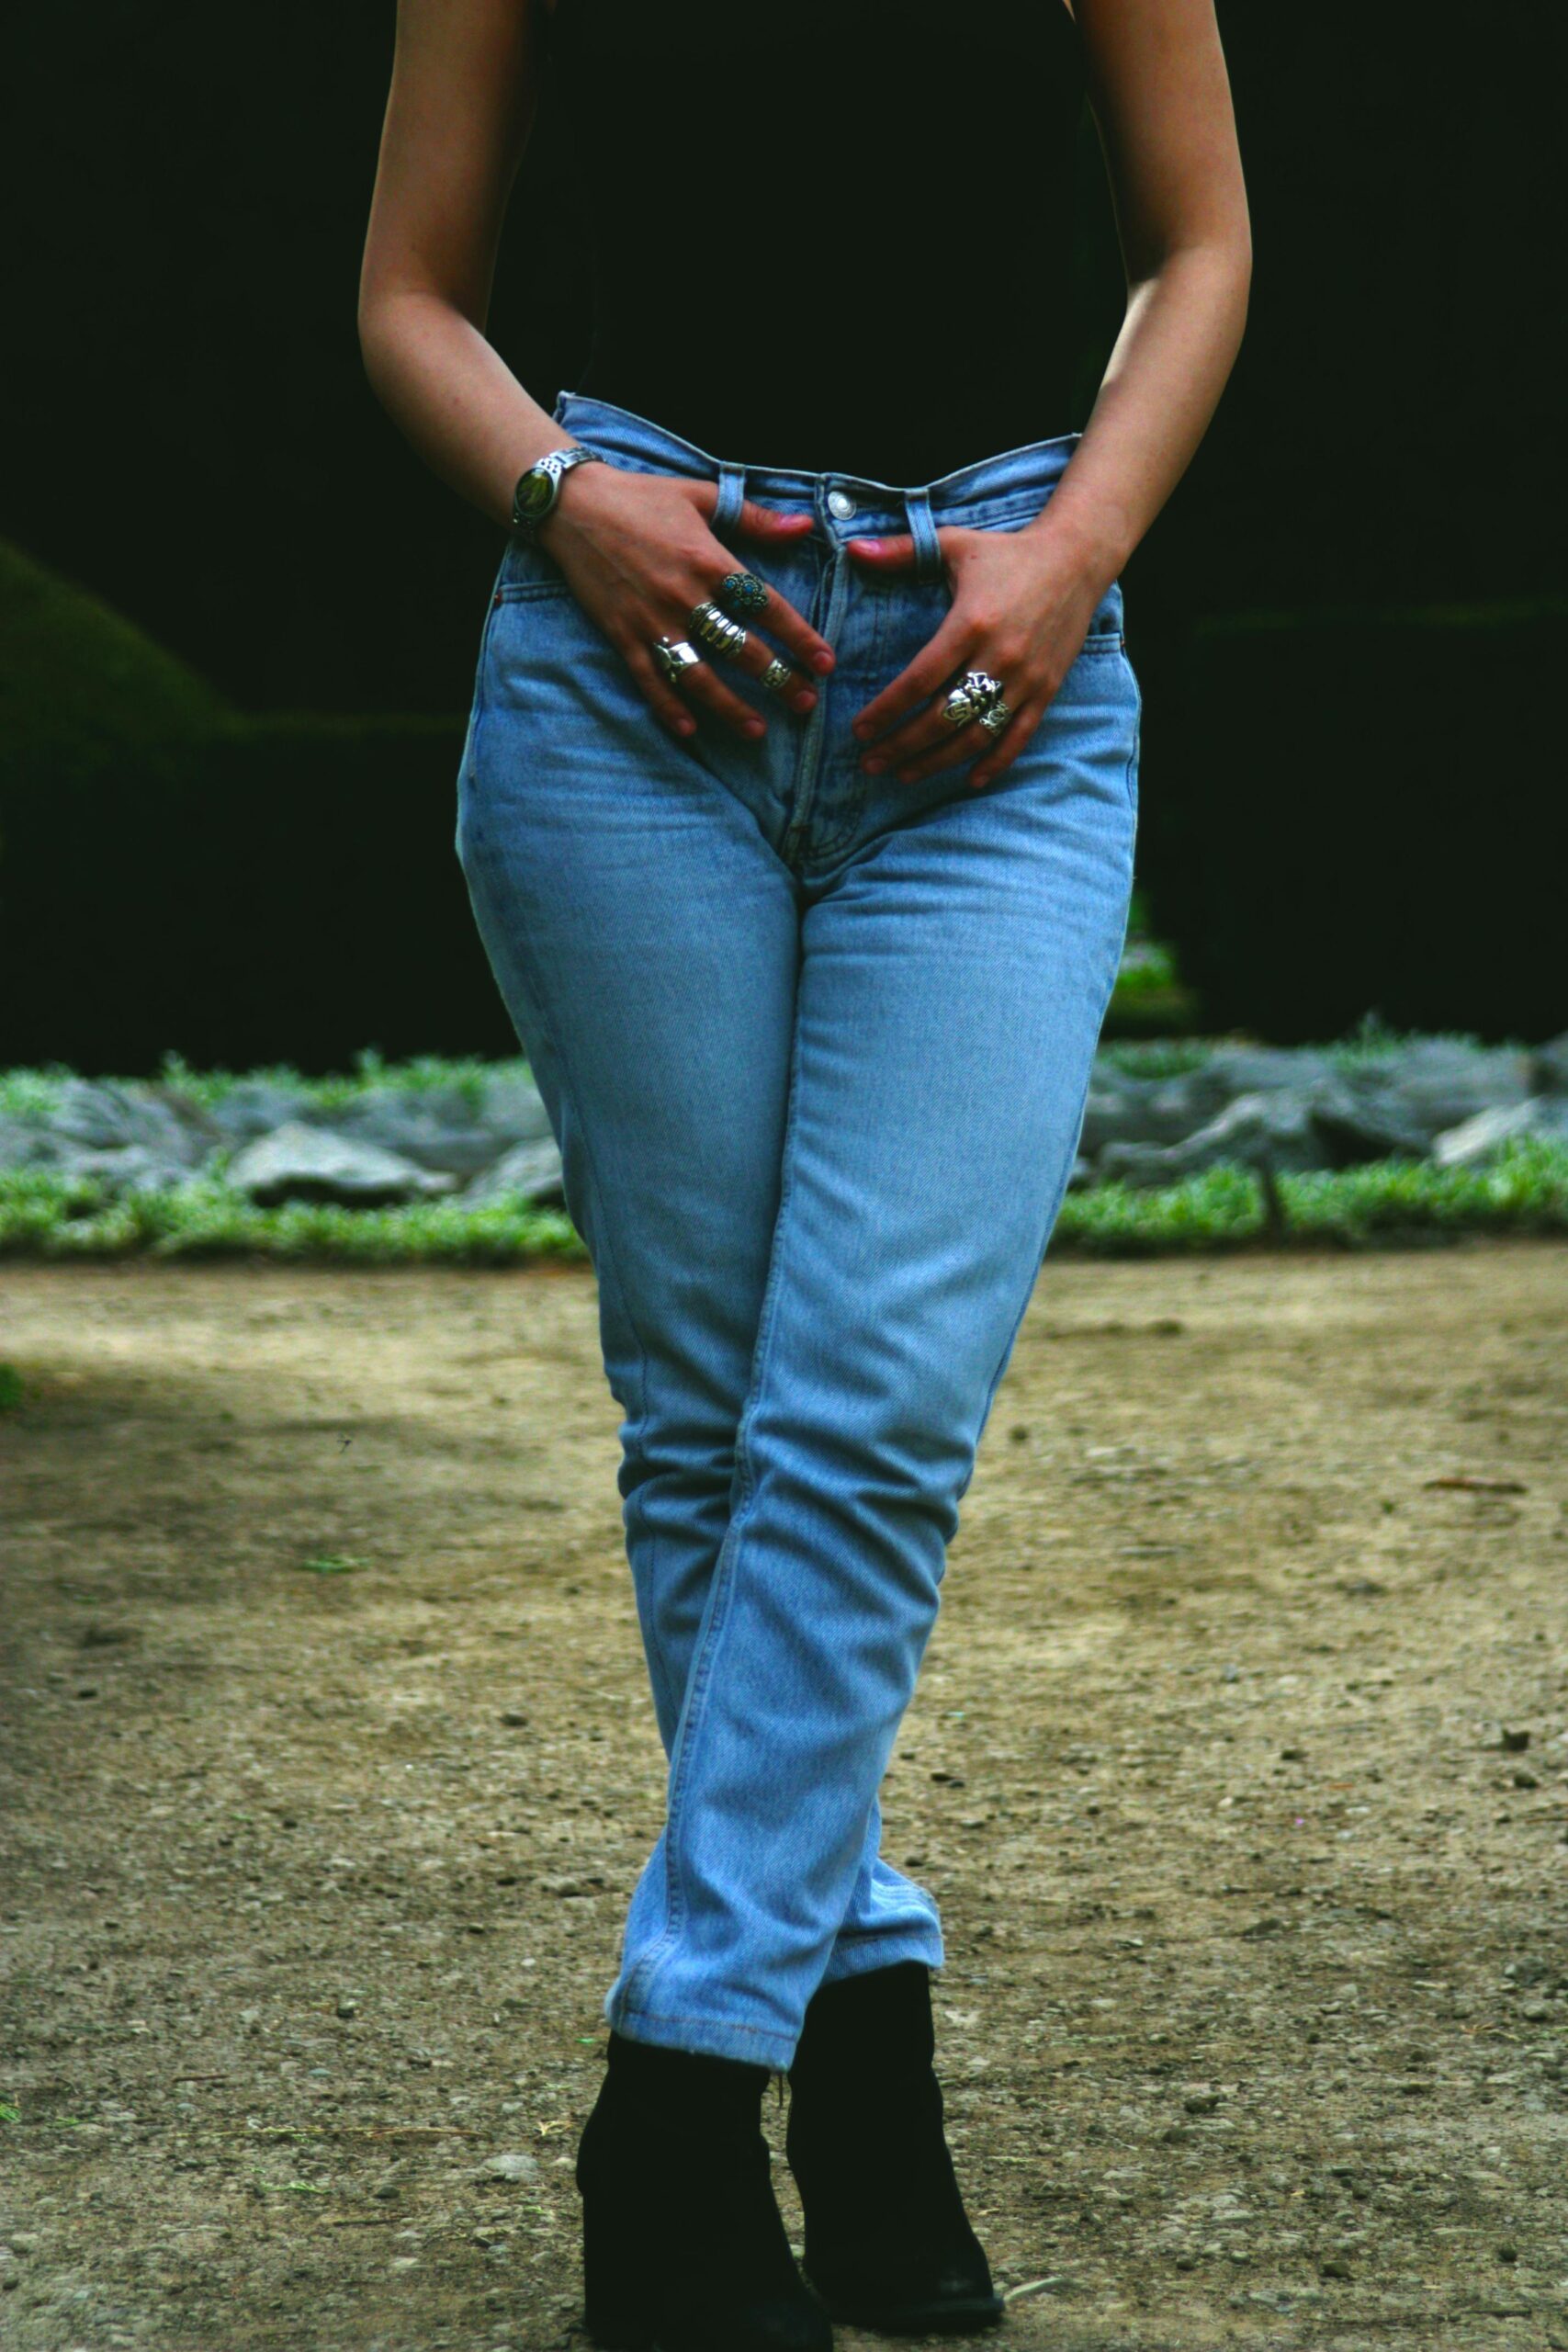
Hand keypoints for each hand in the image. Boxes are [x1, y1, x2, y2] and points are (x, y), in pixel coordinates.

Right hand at [541, 462, 834, 744]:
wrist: (573, 505)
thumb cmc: (642, 497)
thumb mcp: (702, 497)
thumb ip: (755, 518)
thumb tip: (805, 528)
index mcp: (709, 560)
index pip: (766, 606)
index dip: (799, 638)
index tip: (825, 663)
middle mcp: (683, 596)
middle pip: (739, 647)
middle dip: (777, 679)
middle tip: (804, 703)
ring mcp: (651, 620)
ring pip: (698, 674)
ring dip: (729, 706)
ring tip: (757, 730)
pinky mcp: (622, 634)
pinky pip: (649, 678)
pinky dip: (668, 706)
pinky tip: (690, 730)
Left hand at [847, 522, 1109, 789]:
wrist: (1077, 559)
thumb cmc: (1008, 552)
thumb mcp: (954, 545)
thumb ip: (900, 551)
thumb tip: (852, 549)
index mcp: (971, 624)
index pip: (919, 680)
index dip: (887, 710)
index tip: (860, 730)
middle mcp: (1000, 657)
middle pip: (942, 717)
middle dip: (902, 746)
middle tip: (871, 762)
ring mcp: (1026, 679)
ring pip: (976, 735)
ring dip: (938, 761)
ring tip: (905, 775)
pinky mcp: (1047, 689)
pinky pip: (1018, 736)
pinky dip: (995, 763)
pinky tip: (969, 781)